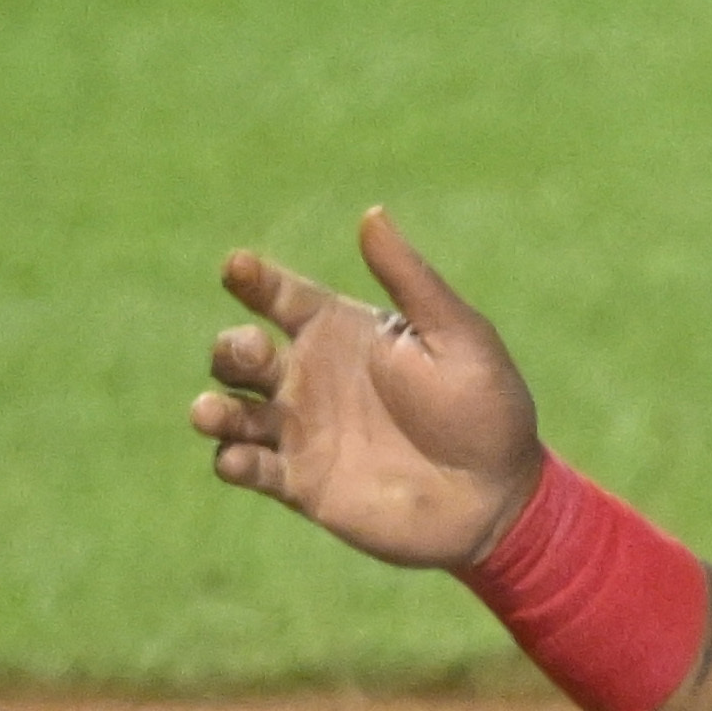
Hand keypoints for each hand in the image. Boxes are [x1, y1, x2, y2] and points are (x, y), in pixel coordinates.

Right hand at [197, 211, 545, 569]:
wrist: (499, 495)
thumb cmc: (486, 408)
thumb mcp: (457, 337)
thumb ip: (410, 280)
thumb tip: (372, 215)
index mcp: (341, 332)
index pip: (279, 295)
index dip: (251, 278)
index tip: (238, 268)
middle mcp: (310, 377)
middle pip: (239, 351)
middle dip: (231, 347)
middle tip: (255, 353)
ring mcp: (301, 430)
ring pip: (229, 409)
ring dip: (211, 409)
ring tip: (212, 411)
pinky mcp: (301, 482)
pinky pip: (248, 467)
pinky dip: (231, 460)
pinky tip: (237, 458)